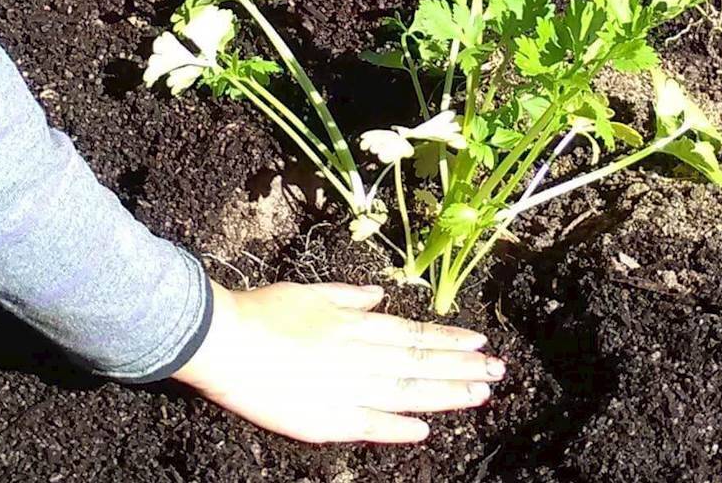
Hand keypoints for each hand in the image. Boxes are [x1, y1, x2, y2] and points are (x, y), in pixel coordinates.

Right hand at [172, 281, 503, 443]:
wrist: (223, 341)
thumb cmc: (261, 312)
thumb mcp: (309, 292)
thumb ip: (348, 296)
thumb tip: (379, 297)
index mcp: (354, 324)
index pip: (414, 333)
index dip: (449, 339)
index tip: (480, 343)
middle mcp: (359, 355)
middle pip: (420, 362)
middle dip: (462, 368)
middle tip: (498, 372)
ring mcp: (345, 388)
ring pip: (407, 391)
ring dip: (446, 394)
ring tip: (480, 395)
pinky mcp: (324, 419)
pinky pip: (370, 424)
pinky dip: (399, 427)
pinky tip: (426, 429)